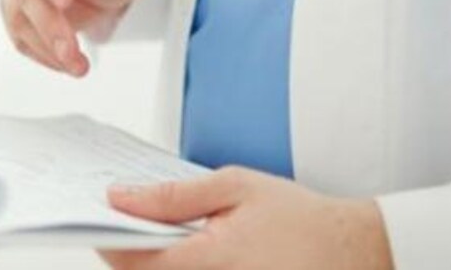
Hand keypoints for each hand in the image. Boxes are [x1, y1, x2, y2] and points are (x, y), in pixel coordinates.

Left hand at [101, 167, 392, 269]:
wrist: (353, 253)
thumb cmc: (301, 220)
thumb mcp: (235, 187)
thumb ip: (174, 196)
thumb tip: (122, 197)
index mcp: (208, 262)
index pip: (132, 260)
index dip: (107, 239)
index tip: (97, 218)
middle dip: (125, 251)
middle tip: (123, 220)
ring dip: (149, 264)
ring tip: (152, 233)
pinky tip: (180, 251)